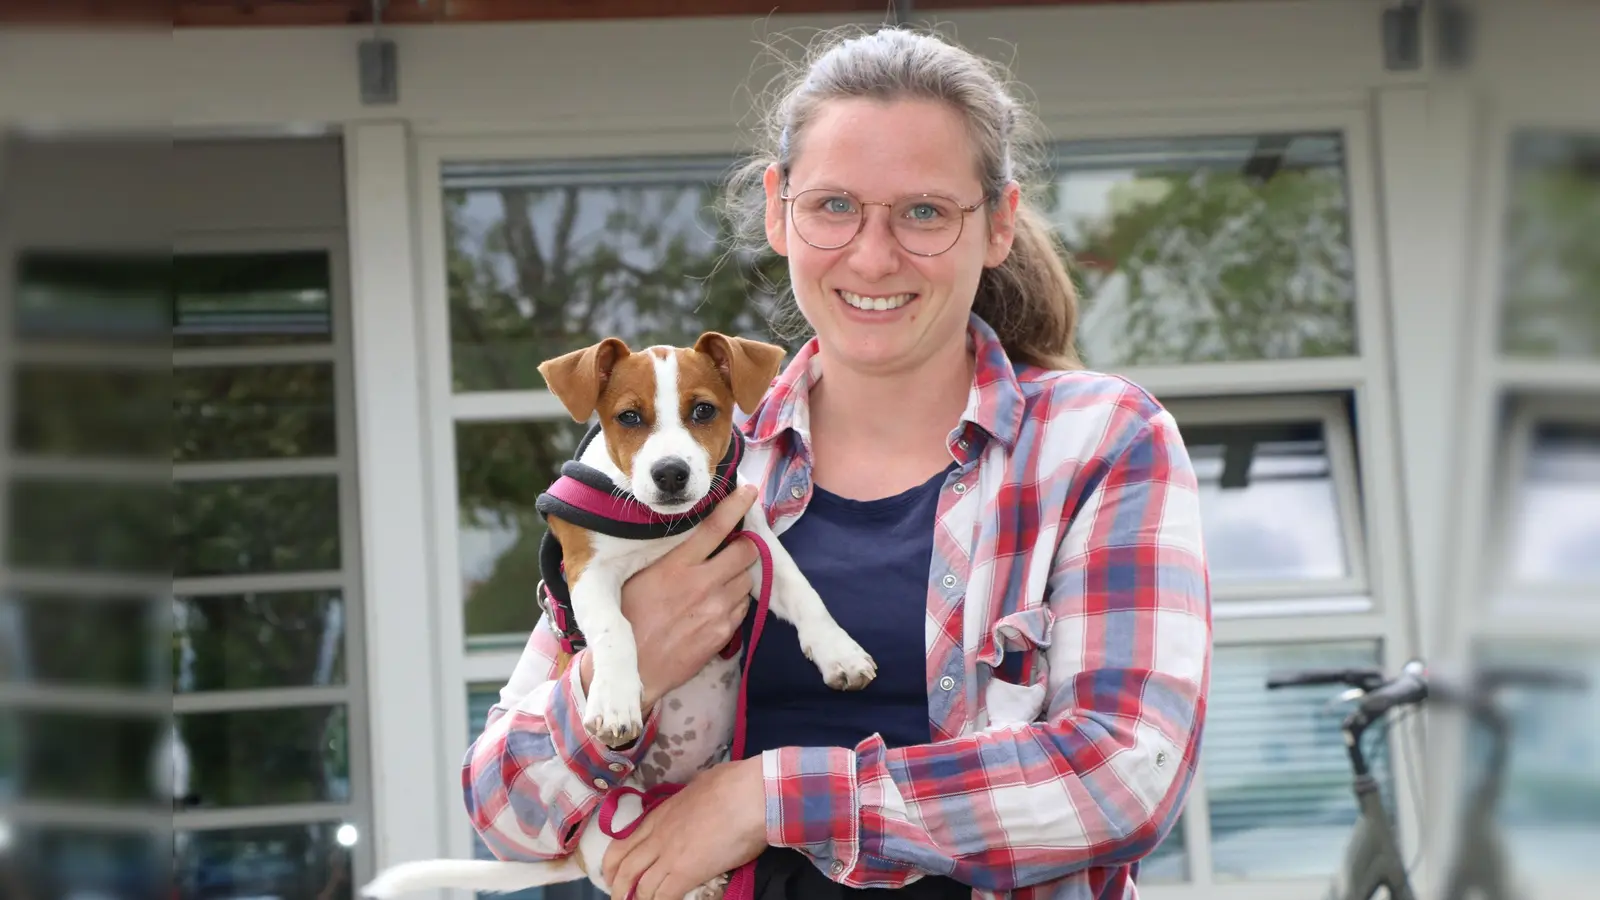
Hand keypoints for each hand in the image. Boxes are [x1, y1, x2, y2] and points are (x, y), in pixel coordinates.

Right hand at [581, 485, 759, 710]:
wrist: (636, 670)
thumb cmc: (630, 620)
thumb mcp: (640, 579)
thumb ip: (670, 558)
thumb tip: (693, 539)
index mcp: (677, 566)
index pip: (716, 527)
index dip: (737, 505)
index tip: (749, 492)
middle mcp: (702, 584)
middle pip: (746, 551)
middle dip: (746, 545)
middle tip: (735, 548)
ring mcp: (717, 609)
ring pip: (747, 579)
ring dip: (739, 576)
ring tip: (720, 582)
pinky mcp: (724, 632)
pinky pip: (743, 607)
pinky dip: (736, 602)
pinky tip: (717, 607)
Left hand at [602, 757, 767, 899]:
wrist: (748, 795)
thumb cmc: (731, 784)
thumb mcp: (697, 785)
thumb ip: (688, 800)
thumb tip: (694, 800)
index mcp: (660, 815)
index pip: (624, 842)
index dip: (613, 862)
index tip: (612, 872)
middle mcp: (658, 836)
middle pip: (625, 866)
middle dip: (617, 885)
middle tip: (616, 896)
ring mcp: (669, 855)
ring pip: (641, 886)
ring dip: (636, 899)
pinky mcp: (686, 872)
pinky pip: (663, 896)